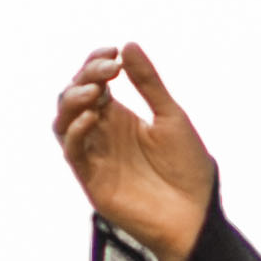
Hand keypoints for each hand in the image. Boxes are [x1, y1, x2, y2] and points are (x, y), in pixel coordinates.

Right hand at [55, 39, 214, 260]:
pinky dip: (76, 132)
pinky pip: (72, 153)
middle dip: (85, 77)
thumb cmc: (188, 168)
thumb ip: (148, 84)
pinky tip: (93, 116)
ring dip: (73, 101)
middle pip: (73, 97)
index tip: (113, 52)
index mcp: (119, 117)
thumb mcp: (170, 117)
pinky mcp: (92, 181)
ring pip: (63, 122)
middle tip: (109, 69)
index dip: (95, 63)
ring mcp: (95, 156)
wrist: (197, 215)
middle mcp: (102, 134)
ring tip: (95, 91)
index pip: (92, 82)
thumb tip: (128, 45)